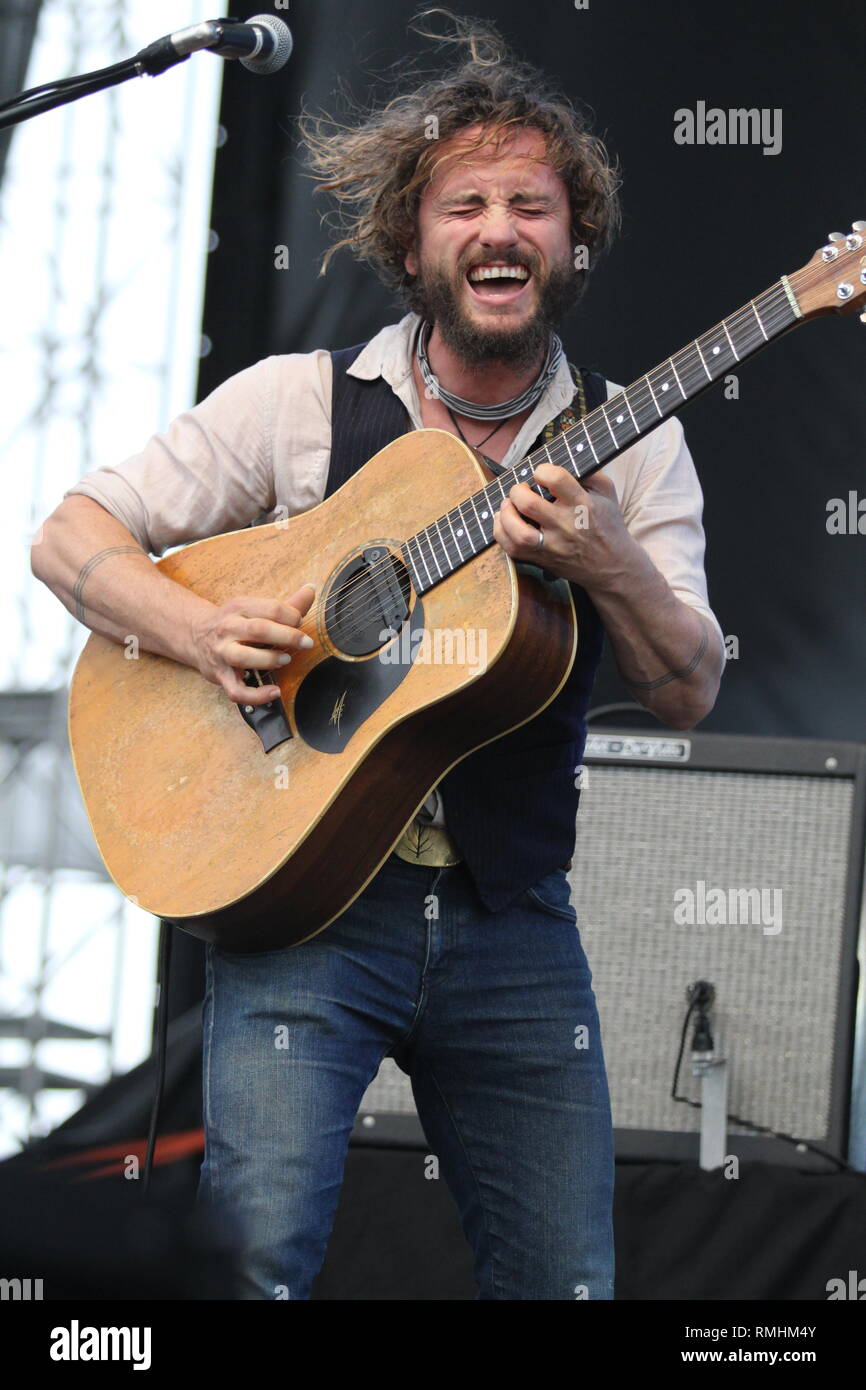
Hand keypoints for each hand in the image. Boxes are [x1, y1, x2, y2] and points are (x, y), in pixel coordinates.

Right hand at [189, 583, 315, 704]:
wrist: (195, 636)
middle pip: (259, 630)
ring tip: (286, 659)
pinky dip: (256, 695)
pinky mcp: (220, 676)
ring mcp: (222, 653)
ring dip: (269, 660)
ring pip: (244, 657)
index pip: (272, 609)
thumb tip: (311, 589)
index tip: (300, 622)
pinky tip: (274, 692)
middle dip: (288, 636)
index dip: (293, 616)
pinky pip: (237, 691)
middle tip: (306, 643)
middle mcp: (228, 628)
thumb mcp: (255, 609)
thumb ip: (286, 604)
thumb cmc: (234, 623)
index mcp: (239, 608)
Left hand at [493, 463, 634, 590]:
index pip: (556, 479)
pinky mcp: (541, 559)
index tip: (540, 473)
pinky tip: (505, 521)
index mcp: (583, 504)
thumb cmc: (607, 524)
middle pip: (529, 504)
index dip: (542, 470)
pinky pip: (512, 549)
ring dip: (506, 513)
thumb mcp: (607, 492)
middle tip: (522, 489)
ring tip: (509, 505)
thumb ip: (588, 472)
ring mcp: (552, 546)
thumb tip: (561, 457)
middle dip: (518, 490)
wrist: (611, 565)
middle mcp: (566, 526)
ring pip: (518, 532)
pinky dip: (501, 532)